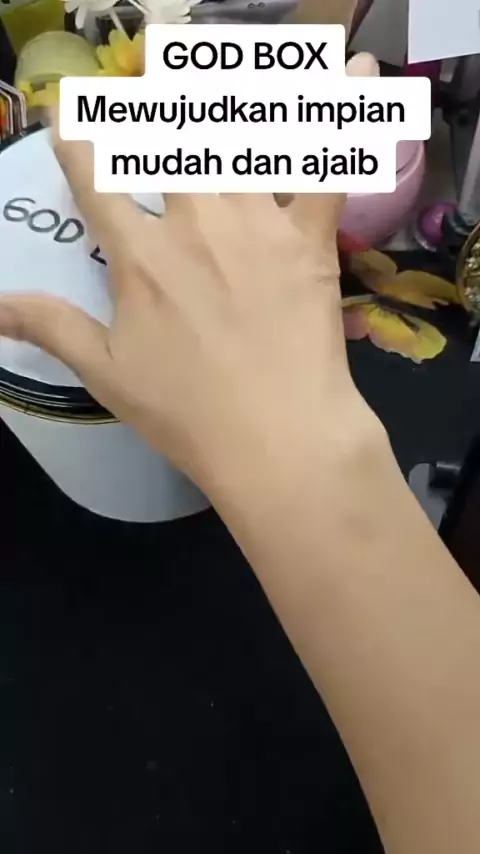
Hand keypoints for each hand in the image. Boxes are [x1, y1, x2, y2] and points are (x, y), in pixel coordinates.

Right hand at [0, 54, 380, 497]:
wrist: (277, 437)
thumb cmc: (187, 413)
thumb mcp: (106, 373)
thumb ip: (50, 327)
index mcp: (140, 257)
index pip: (96, 181)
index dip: (78, 144)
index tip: (69, 119)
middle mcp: (195, 223)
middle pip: (171, 139)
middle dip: (157, 108)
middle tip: (157, 86)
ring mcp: (257, 224)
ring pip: (241, 135)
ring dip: (231, 95)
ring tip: (225, 66)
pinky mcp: (310, 237)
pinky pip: (331, 162)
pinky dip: (349, 110)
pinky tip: (361, 60)